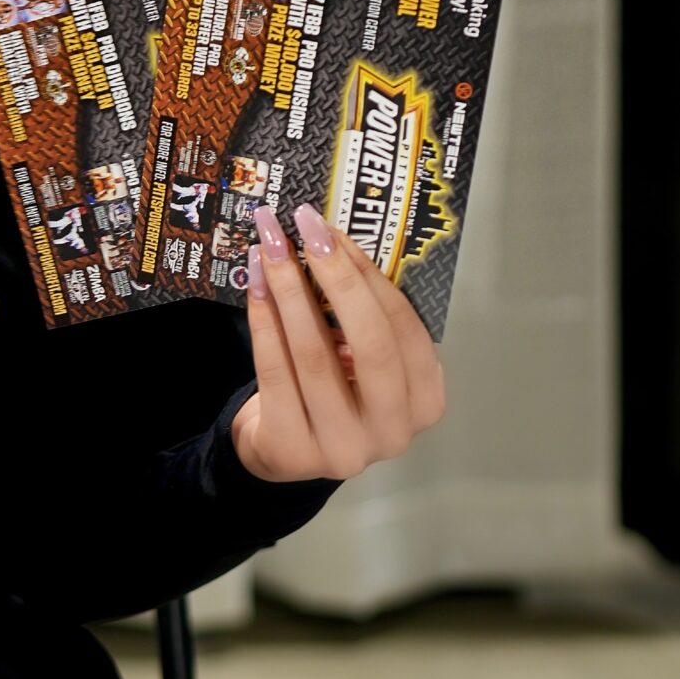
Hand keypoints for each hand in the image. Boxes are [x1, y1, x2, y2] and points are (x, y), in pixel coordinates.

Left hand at [229, 203, 445, 482]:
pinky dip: (263, 320)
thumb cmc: (332, 387)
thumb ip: (361, 317)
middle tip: (305, 228)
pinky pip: (275, 371)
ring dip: (289, 289)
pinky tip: (254, 283)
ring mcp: (344, 448)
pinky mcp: (293, 450)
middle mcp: (392, 432)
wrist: (285, 448)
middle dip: (336, 278)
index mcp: (424, 401)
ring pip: (314, 355)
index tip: (335, 230)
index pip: (404, 329)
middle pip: (371, 345)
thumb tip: (332, 240)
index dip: (369, 275)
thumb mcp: (361, 359)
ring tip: (268, 246)